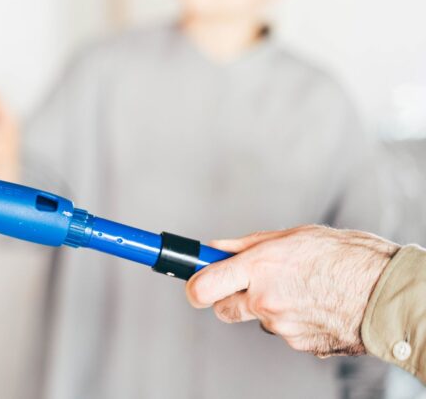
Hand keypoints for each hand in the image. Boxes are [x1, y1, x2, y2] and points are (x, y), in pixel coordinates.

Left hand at [186, 225, 398, 356]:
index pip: (202, 286)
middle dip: (226, 297)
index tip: (190, 281)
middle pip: (221, 308)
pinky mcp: (300, 344)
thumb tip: (216, 247)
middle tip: (245, 283)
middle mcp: (265, 300)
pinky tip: (313, 303)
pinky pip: (283, 331)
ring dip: (266, 307)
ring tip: (298, 288)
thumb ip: (247, 245)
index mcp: (259, 267)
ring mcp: (282, 326)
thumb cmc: (346, 257)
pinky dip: (292, 319)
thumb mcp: (291, 236)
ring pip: (257, 319)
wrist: (389, 292)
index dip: (192, 285)